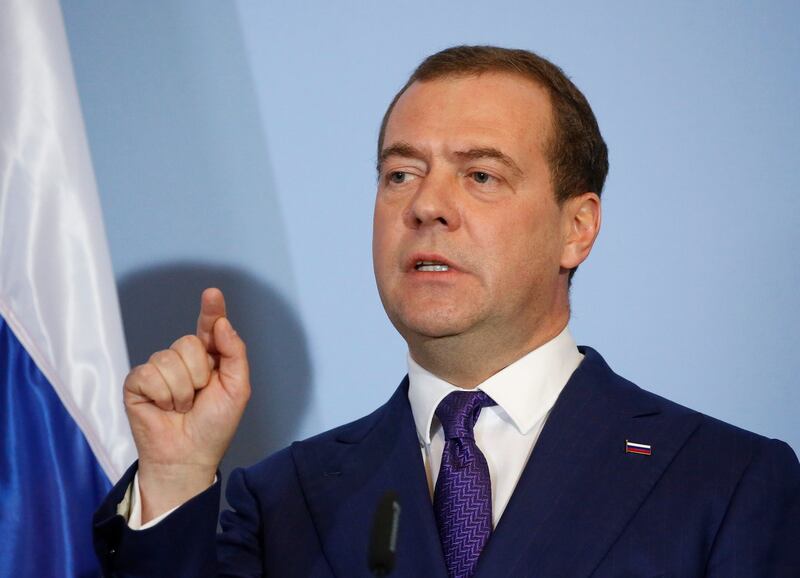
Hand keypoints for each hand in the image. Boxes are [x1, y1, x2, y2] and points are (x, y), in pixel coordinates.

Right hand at [123, 288, 250, 521]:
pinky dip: (162, 395)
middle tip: (198, 398)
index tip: (212, 294)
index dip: (211, 310)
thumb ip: (233, 353)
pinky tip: (163, 409)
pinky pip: (149, 373)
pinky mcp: (137, 382)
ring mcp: (158, 370)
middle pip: (189, 343)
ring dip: (181, 390)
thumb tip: (222, 323)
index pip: (209, 328)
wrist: (188, 457)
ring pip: (169, 358)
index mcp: (209, 359)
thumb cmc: (214, 426)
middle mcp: (183, 360)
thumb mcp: (237, 389)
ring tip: (181, 408)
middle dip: (199, 374)